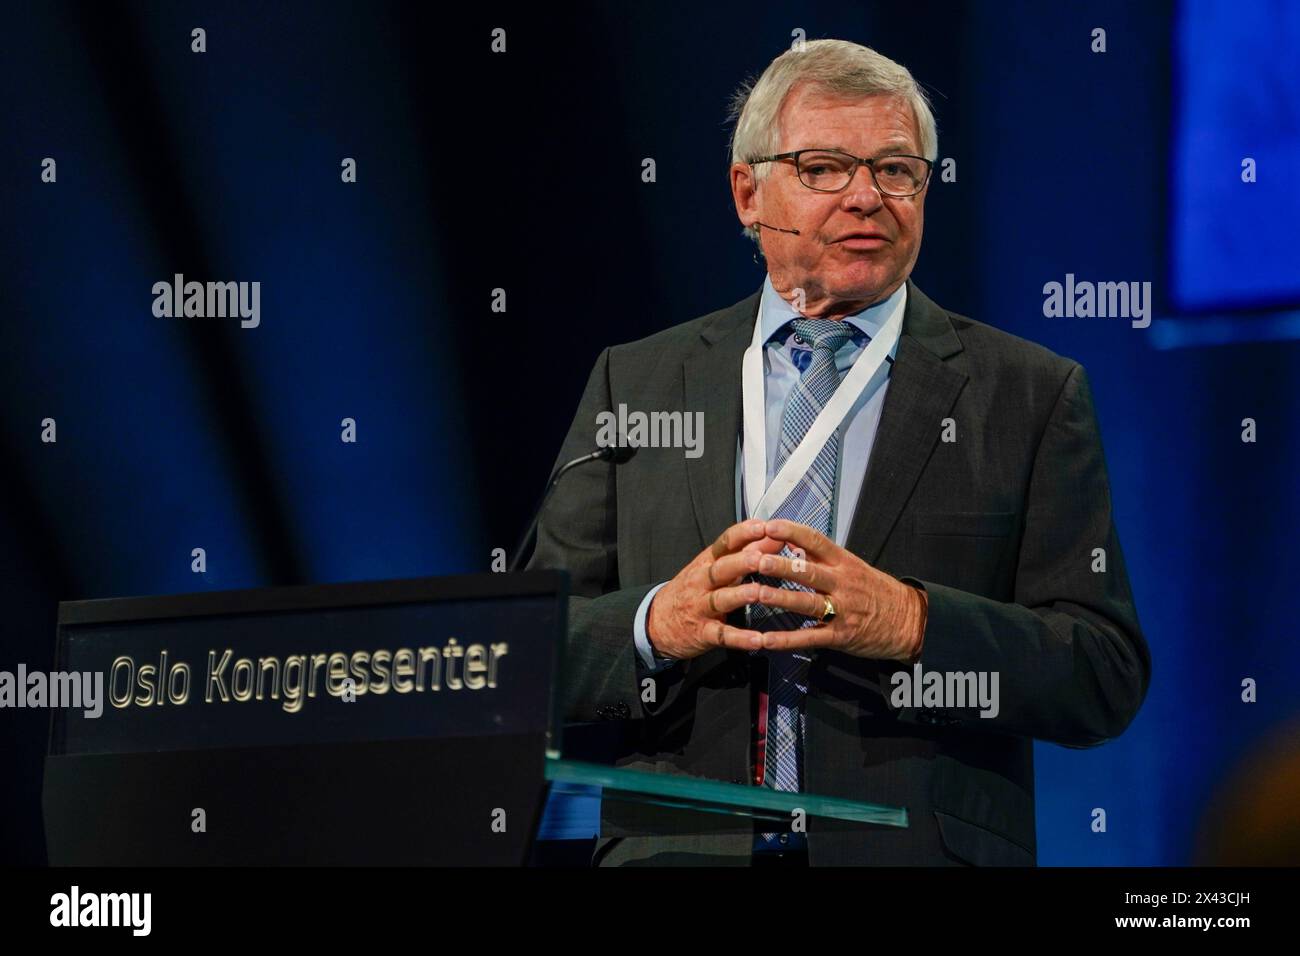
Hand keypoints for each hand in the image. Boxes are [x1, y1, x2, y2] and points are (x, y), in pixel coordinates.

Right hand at [645, 519, 785, 660]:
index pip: (725, 543)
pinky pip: (723, 635)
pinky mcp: (704, 633)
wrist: (658, 621)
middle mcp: (702, 582)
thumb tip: (775, 536)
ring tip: (758, 593)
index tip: (763, 526)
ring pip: (720, 599)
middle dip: (741, 562)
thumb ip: (747, 551)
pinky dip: (740, 638)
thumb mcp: (715, 566)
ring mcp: (701, 607)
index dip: (743, 534)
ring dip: (739, 596)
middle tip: (761, 558)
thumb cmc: (694, 589)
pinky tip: (758, 640)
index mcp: (708, 562)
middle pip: (721, 569)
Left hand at [750, 518, 926, 661]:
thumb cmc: (877, 591)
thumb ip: (823, 557)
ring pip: (807, 603)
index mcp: (844, 563)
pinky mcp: (840, 636)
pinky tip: (766, 639)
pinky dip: (787, 640)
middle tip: (756, 560)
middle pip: (808, 572)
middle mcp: (842, 583)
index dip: (792, 532)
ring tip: (756, 594)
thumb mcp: (854, 567)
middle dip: (780, 566)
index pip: (816, 541)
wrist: (909, 620)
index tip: (770, 525)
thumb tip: (792, 542)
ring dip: (780, 599)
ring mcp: (842, 610)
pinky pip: (810, 638)